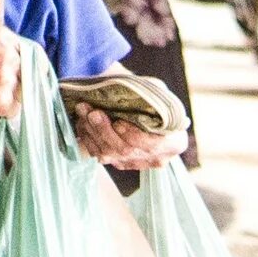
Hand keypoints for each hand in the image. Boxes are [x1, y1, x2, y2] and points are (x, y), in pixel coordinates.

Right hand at [0, 24, 21, 126]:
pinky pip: (15, 108)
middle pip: (28, 69)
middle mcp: (6, 55)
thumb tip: (22, 57)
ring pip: (23, 89)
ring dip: (11, 93)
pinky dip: (4, 108)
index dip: (30, 60)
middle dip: (18, 77)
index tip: (32, 68)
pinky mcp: (3, 101)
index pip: (29, 49)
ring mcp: (5, 80)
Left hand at [72, 104, 189, 171]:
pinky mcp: (118, 163)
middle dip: (105, 130)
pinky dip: (88, 138)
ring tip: (83, 111)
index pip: (153, 144)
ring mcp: (136, 163)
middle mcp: (156, 158)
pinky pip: (100, 155)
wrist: (143, 107)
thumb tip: (137, 94)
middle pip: (126, 149)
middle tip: (92, 112)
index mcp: (175, 142)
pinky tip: (82, 122)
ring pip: (110, 153)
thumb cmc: (154, 98)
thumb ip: (152, 96)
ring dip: (92, 131)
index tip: (119, 122)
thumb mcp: (159, 93)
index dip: (133, 135)